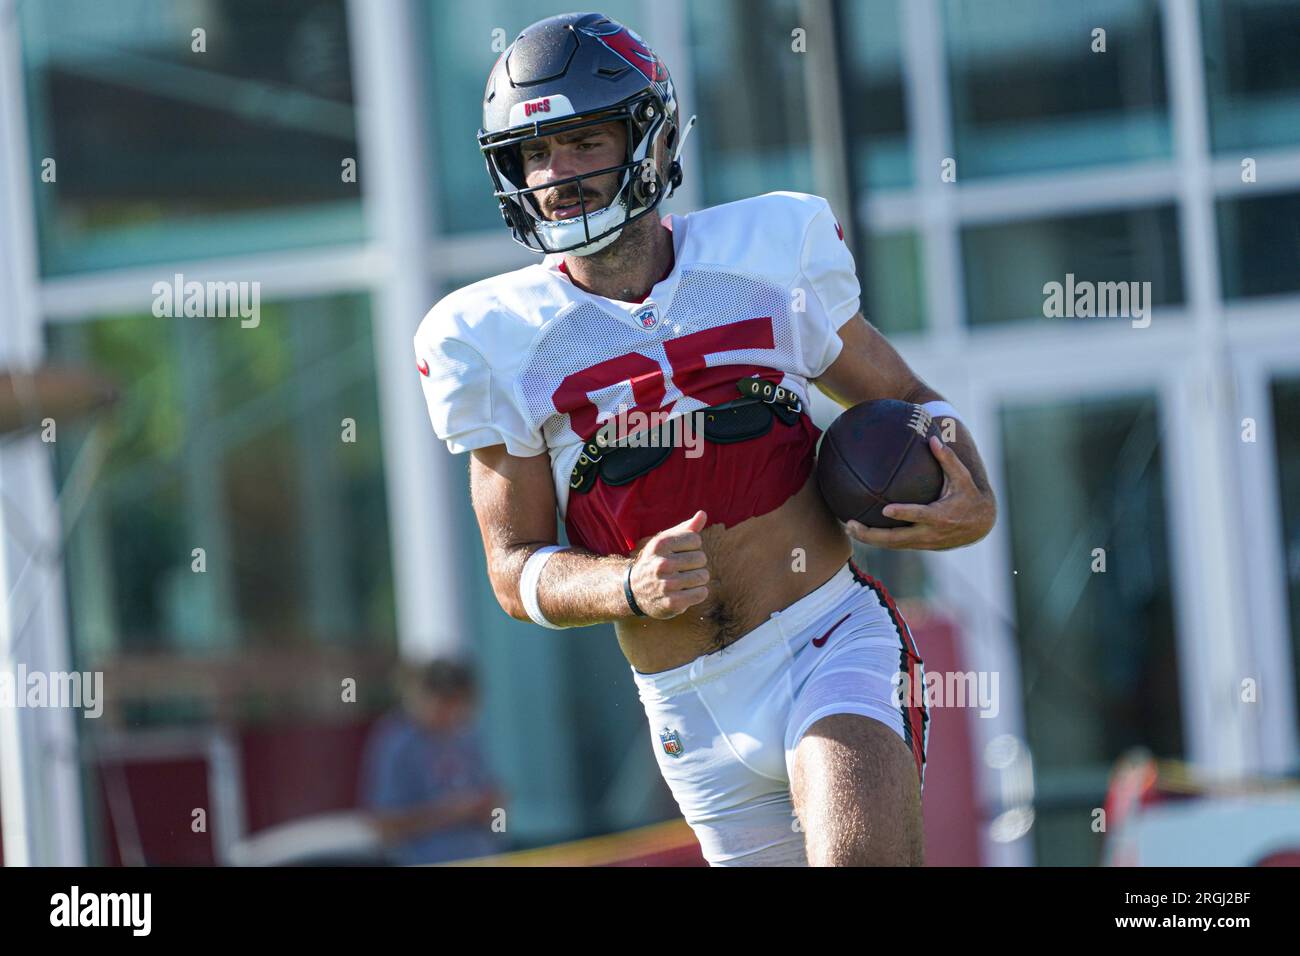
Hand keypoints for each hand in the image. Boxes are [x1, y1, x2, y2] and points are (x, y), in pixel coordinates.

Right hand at [627, 510, 710, 618]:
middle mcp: (662, 563)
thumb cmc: (655, 561)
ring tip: (685, 581)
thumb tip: (703, 514)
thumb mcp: (664, 542)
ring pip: (703, 576)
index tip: (681, 553)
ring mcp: (666, 584)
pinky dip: (698, 593)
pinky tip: (687, 592)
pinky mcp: (672, 602)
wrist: (633, 591)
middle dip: (696, 564)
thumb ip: (685, 528)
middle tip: (682, 569)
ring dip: (698, 579)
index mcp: (661, 545)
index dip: (692, 547)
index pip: (695, 539)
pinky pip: (701, 593)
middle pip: (701, 558)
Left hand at [844, 436, 994, 550]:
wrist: (980, 525)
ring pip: (892, 545)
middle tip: (851, 524)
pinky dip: (878, 540)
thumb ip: (948, 459)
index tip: (885, 509)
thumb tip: (933, 438)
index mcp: (940, 515)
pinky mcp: (920, 545)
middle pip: (896, 538)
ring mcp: (923, 542)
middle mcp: (929, 533)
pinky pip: (895, 544)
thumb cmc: (969, 496)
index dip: (903, 513)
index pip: (919, 515)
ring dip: (869, 539)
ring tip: (848, 528)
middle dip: (872, 534)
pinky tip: (860, 531)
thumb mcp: (962, 478)